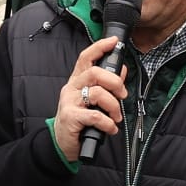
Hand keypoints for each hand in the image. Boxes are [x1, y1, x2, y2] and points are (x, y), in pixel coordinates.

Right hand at [52, 34, 130, 161]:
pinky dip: (108, 123)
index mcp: (77, 81)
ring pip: (97, 94)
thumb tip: (121, 70)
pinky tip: (110, 129)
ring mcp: (69, 102)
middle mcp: (71, 88)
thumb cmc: (79, 120)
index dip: (100, 47)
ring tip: (116, 118)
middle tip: (122, 95)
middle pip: (95, 73)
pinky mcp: (70, 117)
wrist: (62, 143)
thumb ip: (106, 86)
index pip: (86, 57)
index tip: (113, 42)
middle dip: (115, 82)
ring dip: (114, 106)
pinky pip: (95, 115)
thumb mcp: (92, 101)